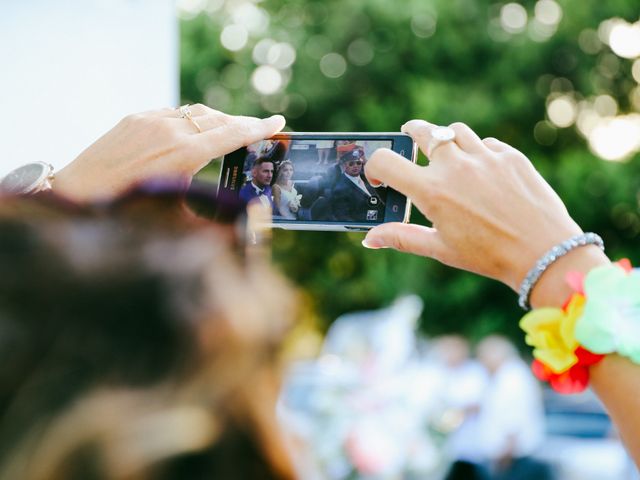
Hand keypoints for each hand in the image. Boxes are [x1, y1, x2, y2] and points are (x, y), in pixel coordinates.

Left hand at [54, 105, 285, 201]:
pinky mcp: (135, 117)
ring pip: (196, 113)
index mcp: (184, 154)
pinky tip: (192, 135)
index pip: (231, 134)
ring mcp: (150, 120)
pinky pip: (173, 114)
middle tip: (259, 129)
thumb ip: (211, 206)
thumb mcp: (177, 216)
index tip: (278, 121)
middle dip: (241, 124)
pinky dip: (190, 122)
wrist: (77, 197)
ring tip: (229, 133)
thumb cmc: (129, 215)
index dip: (258, 128)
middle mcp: (169, 130)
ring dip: (216, 122)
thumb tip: (241, 212)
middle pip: (218, 119)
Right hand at [362, 120, 605, 295]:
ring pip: (454, 131)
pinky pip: (486, 143)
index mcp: (432, 191)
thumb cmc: (488, 255)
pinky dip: (478, 151)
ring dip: (445, 140)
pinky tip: (482, 172)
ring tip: (448, 157)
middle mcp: (456, 167)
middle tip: (409, 140)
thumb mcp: (440, 248)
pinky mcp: (510, 156)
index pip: (386, 162)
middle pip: (421, 131)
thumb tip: (370, 239)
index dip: (375, 166)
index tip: (380, 174)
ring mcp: (485, 157)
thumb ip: (402, 237)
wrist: (544, 252)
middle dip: (410, 134)